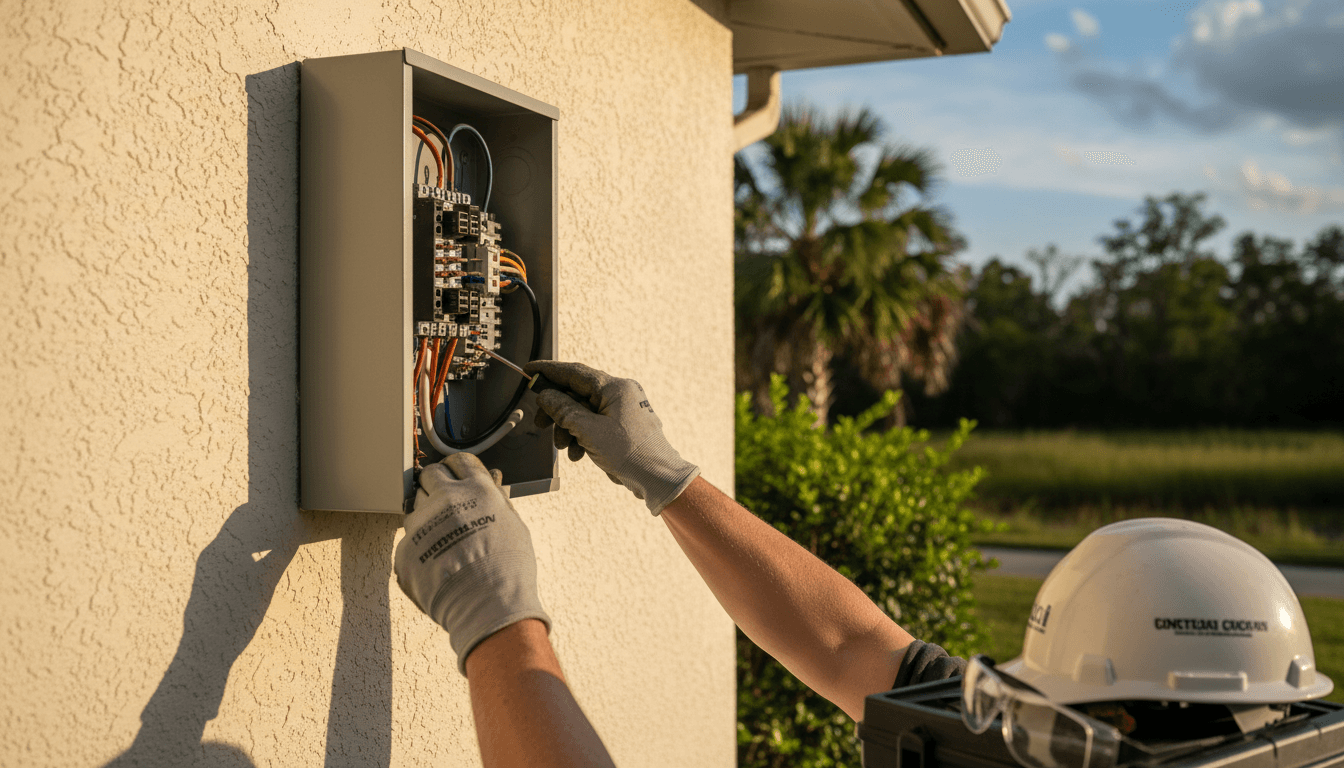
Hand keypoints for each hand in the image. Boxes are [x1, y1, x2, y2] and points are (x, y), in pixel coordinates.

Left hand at [394, 453, 551, 676]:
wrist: (487, 608)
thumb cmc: (509, 569)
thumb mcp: (513, 526)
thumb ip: (499, 498)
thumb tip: (493, 477)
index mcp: (476, 490)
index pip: (458, 462)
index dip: (458, 469)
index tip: (458, 478)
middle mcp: (445, 499)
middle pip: (429, 475)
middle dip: (436, 484)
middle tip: (447, 503)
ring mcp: (422, 524)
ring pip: (415, 507)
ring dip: (427, 517)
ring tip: (445, 541)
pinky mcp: (405, 549)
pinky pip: (409, 540)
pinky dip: (420, 547)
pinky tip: (438, 563)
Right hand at [523, 360, 699, 515]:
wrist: (656, 477)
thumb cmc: (630, 452)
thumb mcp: (589, 430)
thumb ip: (563, 410)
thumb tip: (546, 396)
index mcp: (615, 388)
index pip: (574, 372)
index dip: (549, 371)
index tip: (529, 371)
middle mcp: (619, 394)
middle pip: (576, 394)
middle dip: (556, 411)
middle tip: (540, 424)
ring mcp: (620, 410)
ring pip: (582, 412)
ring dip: (568, 429)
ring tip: (564, 447)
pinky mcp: (620, 426)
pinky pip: (593, 425)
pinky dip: (581, 437)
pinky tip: (579, 454)